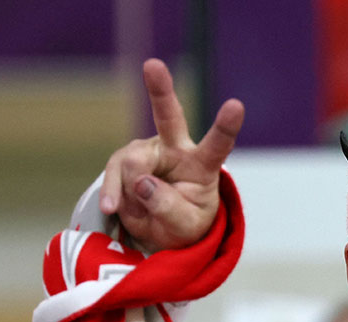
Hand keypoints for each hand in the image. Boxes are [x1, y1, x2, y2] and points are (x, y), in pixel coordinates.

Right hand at [99, 58, 244, 251]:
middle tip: (153, 66)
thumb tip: (142, 183)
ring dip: (132, 196)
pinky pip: (113, 175)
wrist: (161, 229)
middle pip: (169, 116)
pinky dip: (113, 195)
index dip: (226, 126)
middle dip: (159, 89)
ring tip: (142, 214)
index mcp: (203, 164)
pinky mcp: (124, 160)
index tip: (236, 106)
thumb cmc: (184, 223)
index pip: (218, 145)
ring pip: (131, 165)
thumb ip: (168, 208)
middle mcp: (176, 149)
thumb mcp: (185, 227)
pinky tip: (112, 208)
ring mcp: (148, 151)